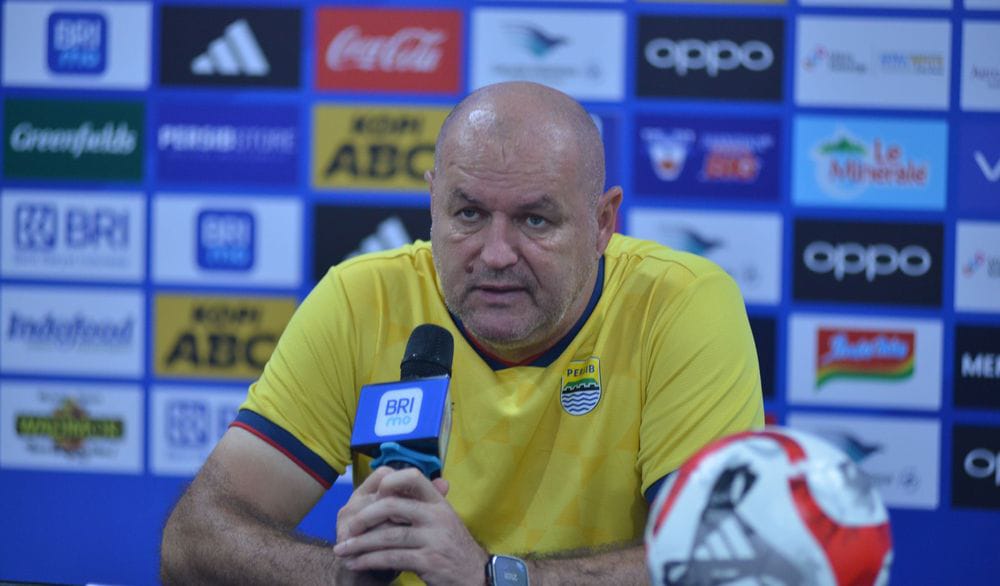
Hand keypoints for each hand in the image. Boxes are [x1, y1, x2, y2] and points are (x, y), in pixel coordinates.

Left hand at [333, 468, 488, 585]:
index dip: (390, 481)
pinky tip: (356, 564)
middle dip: (364, 517)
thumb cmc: (453, 547)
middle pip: (393, 506)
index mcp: (439, 502)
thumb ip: (422, 504)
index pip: (413, 477)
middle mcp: (438, 516)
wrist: (476, 576)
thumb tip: (392, 483)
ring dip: (360, 544)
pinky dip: (369, 561)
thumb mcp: (444, 519)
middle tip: (348, 528)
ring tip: (342, 550)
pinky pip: (391, 558)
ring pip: (388, 536)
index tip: (373, 494)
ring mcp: (434, 538)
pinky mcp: (429, 561)